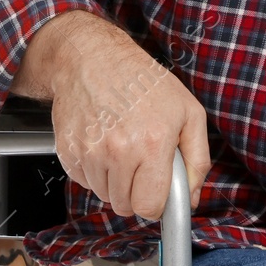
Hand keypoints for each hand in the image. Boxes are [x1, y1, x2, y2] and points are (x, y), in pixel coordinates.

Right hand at [47, 21, 211, 220]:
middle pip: (125, 206)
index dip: (157, 202)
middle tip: (142, 160)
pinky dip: (95, 170)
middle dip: (136, 191)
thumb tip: (191, 197)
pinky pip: (84, 181)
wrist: (93, 59)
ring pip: (104, 195)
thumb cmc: (143, 82)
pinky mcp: (68, 153)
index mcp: (153, 143)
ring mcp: (89, 153)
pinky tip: (104, 143)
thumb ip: (198, 159)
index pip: (149, 206)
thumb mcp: (189, 112)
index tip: (158, 189)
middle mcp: (118, 151)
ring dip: (115, 180)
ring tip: (123, 145)